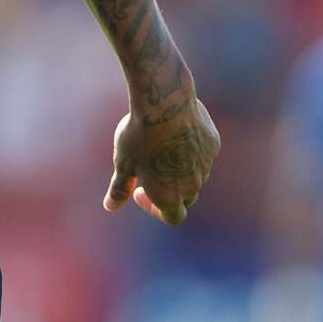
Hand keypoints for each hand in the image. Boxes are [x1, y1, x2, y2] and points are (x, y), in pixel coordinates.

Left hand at [104, 94, 218, 225]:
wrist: (164, 103)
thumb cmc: (139, 136)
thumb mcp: (123, 164)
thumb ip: (119, 189)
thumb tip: (110, 207)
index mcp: (171, 196)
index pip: (173, 217)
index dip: (154, 209)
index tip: (138, 192)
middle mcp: (193, 185)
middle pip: (185, 197)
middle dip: (169, 190)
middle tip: (148, 171)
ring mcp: (206, 164)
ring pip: (196, 175)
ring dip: (180, 170)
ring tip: (157, 146)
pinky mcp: (213, 143)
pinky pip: (202, 153)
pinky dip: (189, 150)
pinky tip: (172, 130)